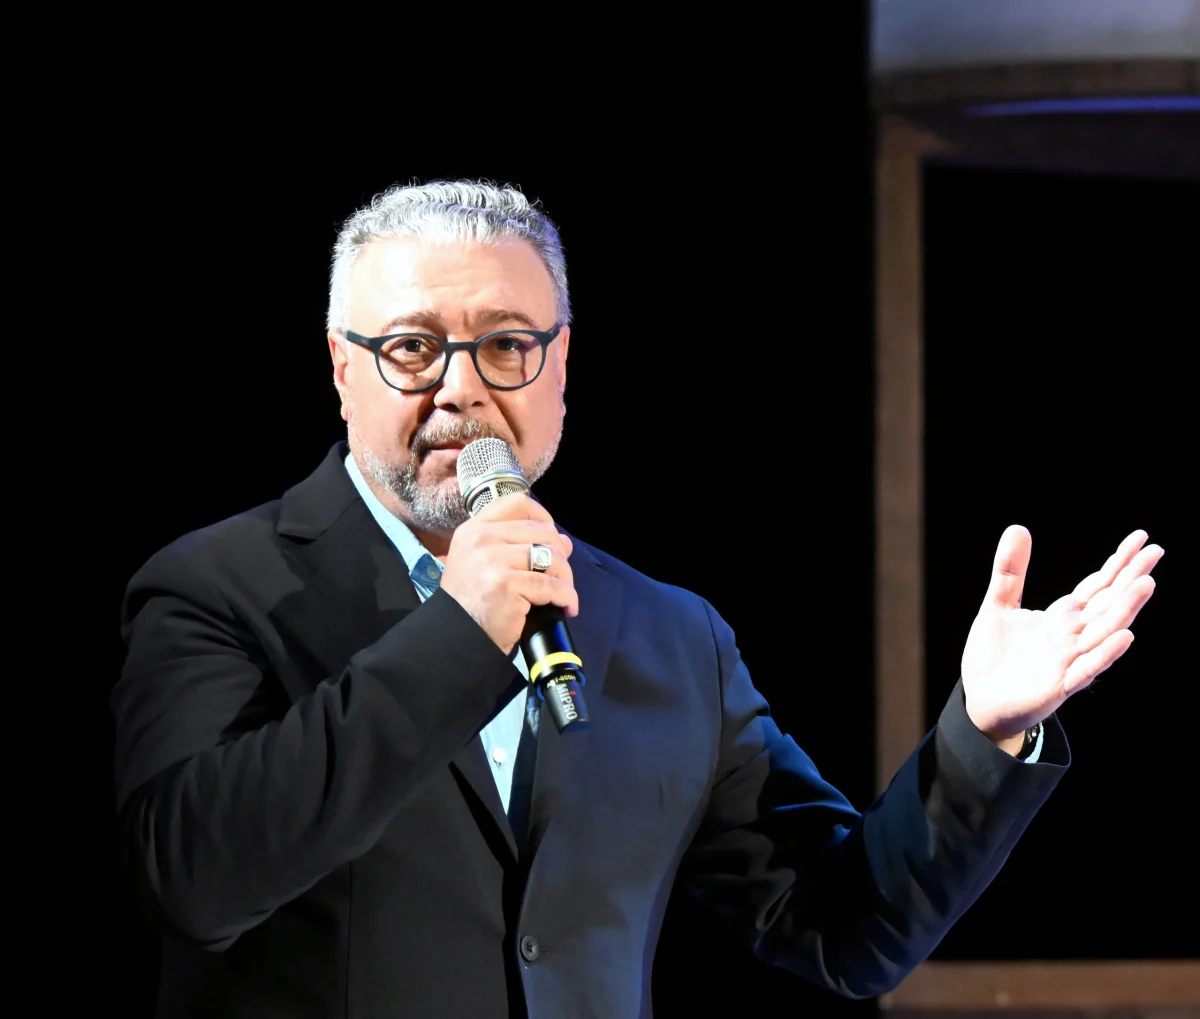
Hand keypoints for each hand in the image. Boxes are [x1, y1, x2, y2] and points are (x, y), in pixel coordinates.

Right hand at [439, 494, 576, 654]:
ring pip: (550, 557)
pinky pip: (551, 585)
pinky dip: (566, 597)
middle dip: (561, 555)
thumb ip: (518, 546)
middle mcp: (480, 539)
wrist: (456, 636)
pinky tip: (567, 607)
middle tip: (561, 576)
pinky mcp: (505, 584)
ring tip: (563, 594)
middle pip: (542, 531)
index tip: (551, 537)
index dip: (543, 516)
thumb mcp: (485, 564)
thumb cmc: (472, 603)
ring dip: (565, 578)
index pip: (517, 503)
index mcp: (474, 529)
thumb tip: (563, 541)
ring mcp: (492, 560)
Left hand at [961, 526, 1162, 742]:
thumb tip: (1018, 527)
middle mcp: (1073, 636)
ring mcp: (1070, 660)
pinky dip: (1105, 652)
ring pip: (1105, 631)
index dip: (1118, 563)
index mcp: (1062, 617)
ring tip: (1146, 582)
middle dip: (1131, 578)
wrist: (980, 701)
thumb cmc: (994, 657)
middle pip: (1108, 602)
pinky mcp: (1060, 685)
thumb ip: (1009, 571)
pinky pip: (1087, 667)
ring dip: (1126, 608)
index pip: (1096, 585)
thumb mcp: (997, 606)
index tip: (1141, 539)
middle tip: (1156, 551)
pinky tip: (1124, 635)